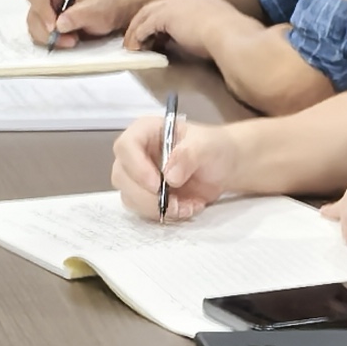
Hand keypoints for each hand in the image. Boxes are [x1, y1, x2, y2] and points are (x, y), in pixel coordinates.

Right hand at [28, 0, 138, 47]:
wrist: (112, 14)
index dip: (41, 10)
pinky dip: (51, 42)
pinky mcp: (48, 25)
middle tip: (67, 39)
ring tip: (72, 41)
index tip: (53, 26)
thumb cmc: (105, 6)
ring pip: (34, 27)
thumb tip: (59, 24)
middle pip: (33, 14)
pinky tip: (68, 42)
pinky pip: (40, 35)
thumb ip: (78, 15)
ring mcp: (46, 12)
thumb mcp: (96, 9)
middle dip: (46, 30)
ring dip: (49, 38)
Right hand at [112, 114, 233, 222]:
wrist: (224, 167)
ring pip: (130, 197)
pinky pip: (143, 210)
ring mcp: (138, 176)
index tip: (157, 184)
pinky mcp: (145, 195)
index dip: (136, 167)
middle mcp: (136, 153)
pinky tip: (186, 207)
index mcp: (146, 131)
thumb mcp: (207, 145)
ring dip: (157, 208)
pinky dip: (165, 214)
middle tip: (174, 202)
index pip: (126, 147)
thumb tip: (170, 176)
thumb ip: (189, 155)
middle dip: (147, 196)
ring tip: (186, 205)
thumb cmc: (214, 148)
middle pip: (122, 176)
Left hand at [123, 0, 245, 63]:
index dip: (165, 20)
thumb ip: (208, 31)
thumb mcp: (220, 31)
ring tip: (132, 45)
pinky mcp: (166, 16)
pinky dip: (139, 35)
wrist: (232, 36)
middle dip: (146, 21)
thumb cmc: (233, 38)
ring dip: (137, 29)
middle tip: (138, 38)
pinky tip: (136, 46)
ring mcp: (176, 4)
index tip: (160, 34)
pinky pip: (146, 25)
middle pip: (158, 6)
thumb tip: (202, 42)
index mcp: (204, 0)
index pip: (177, 6)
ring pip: (148, 14)